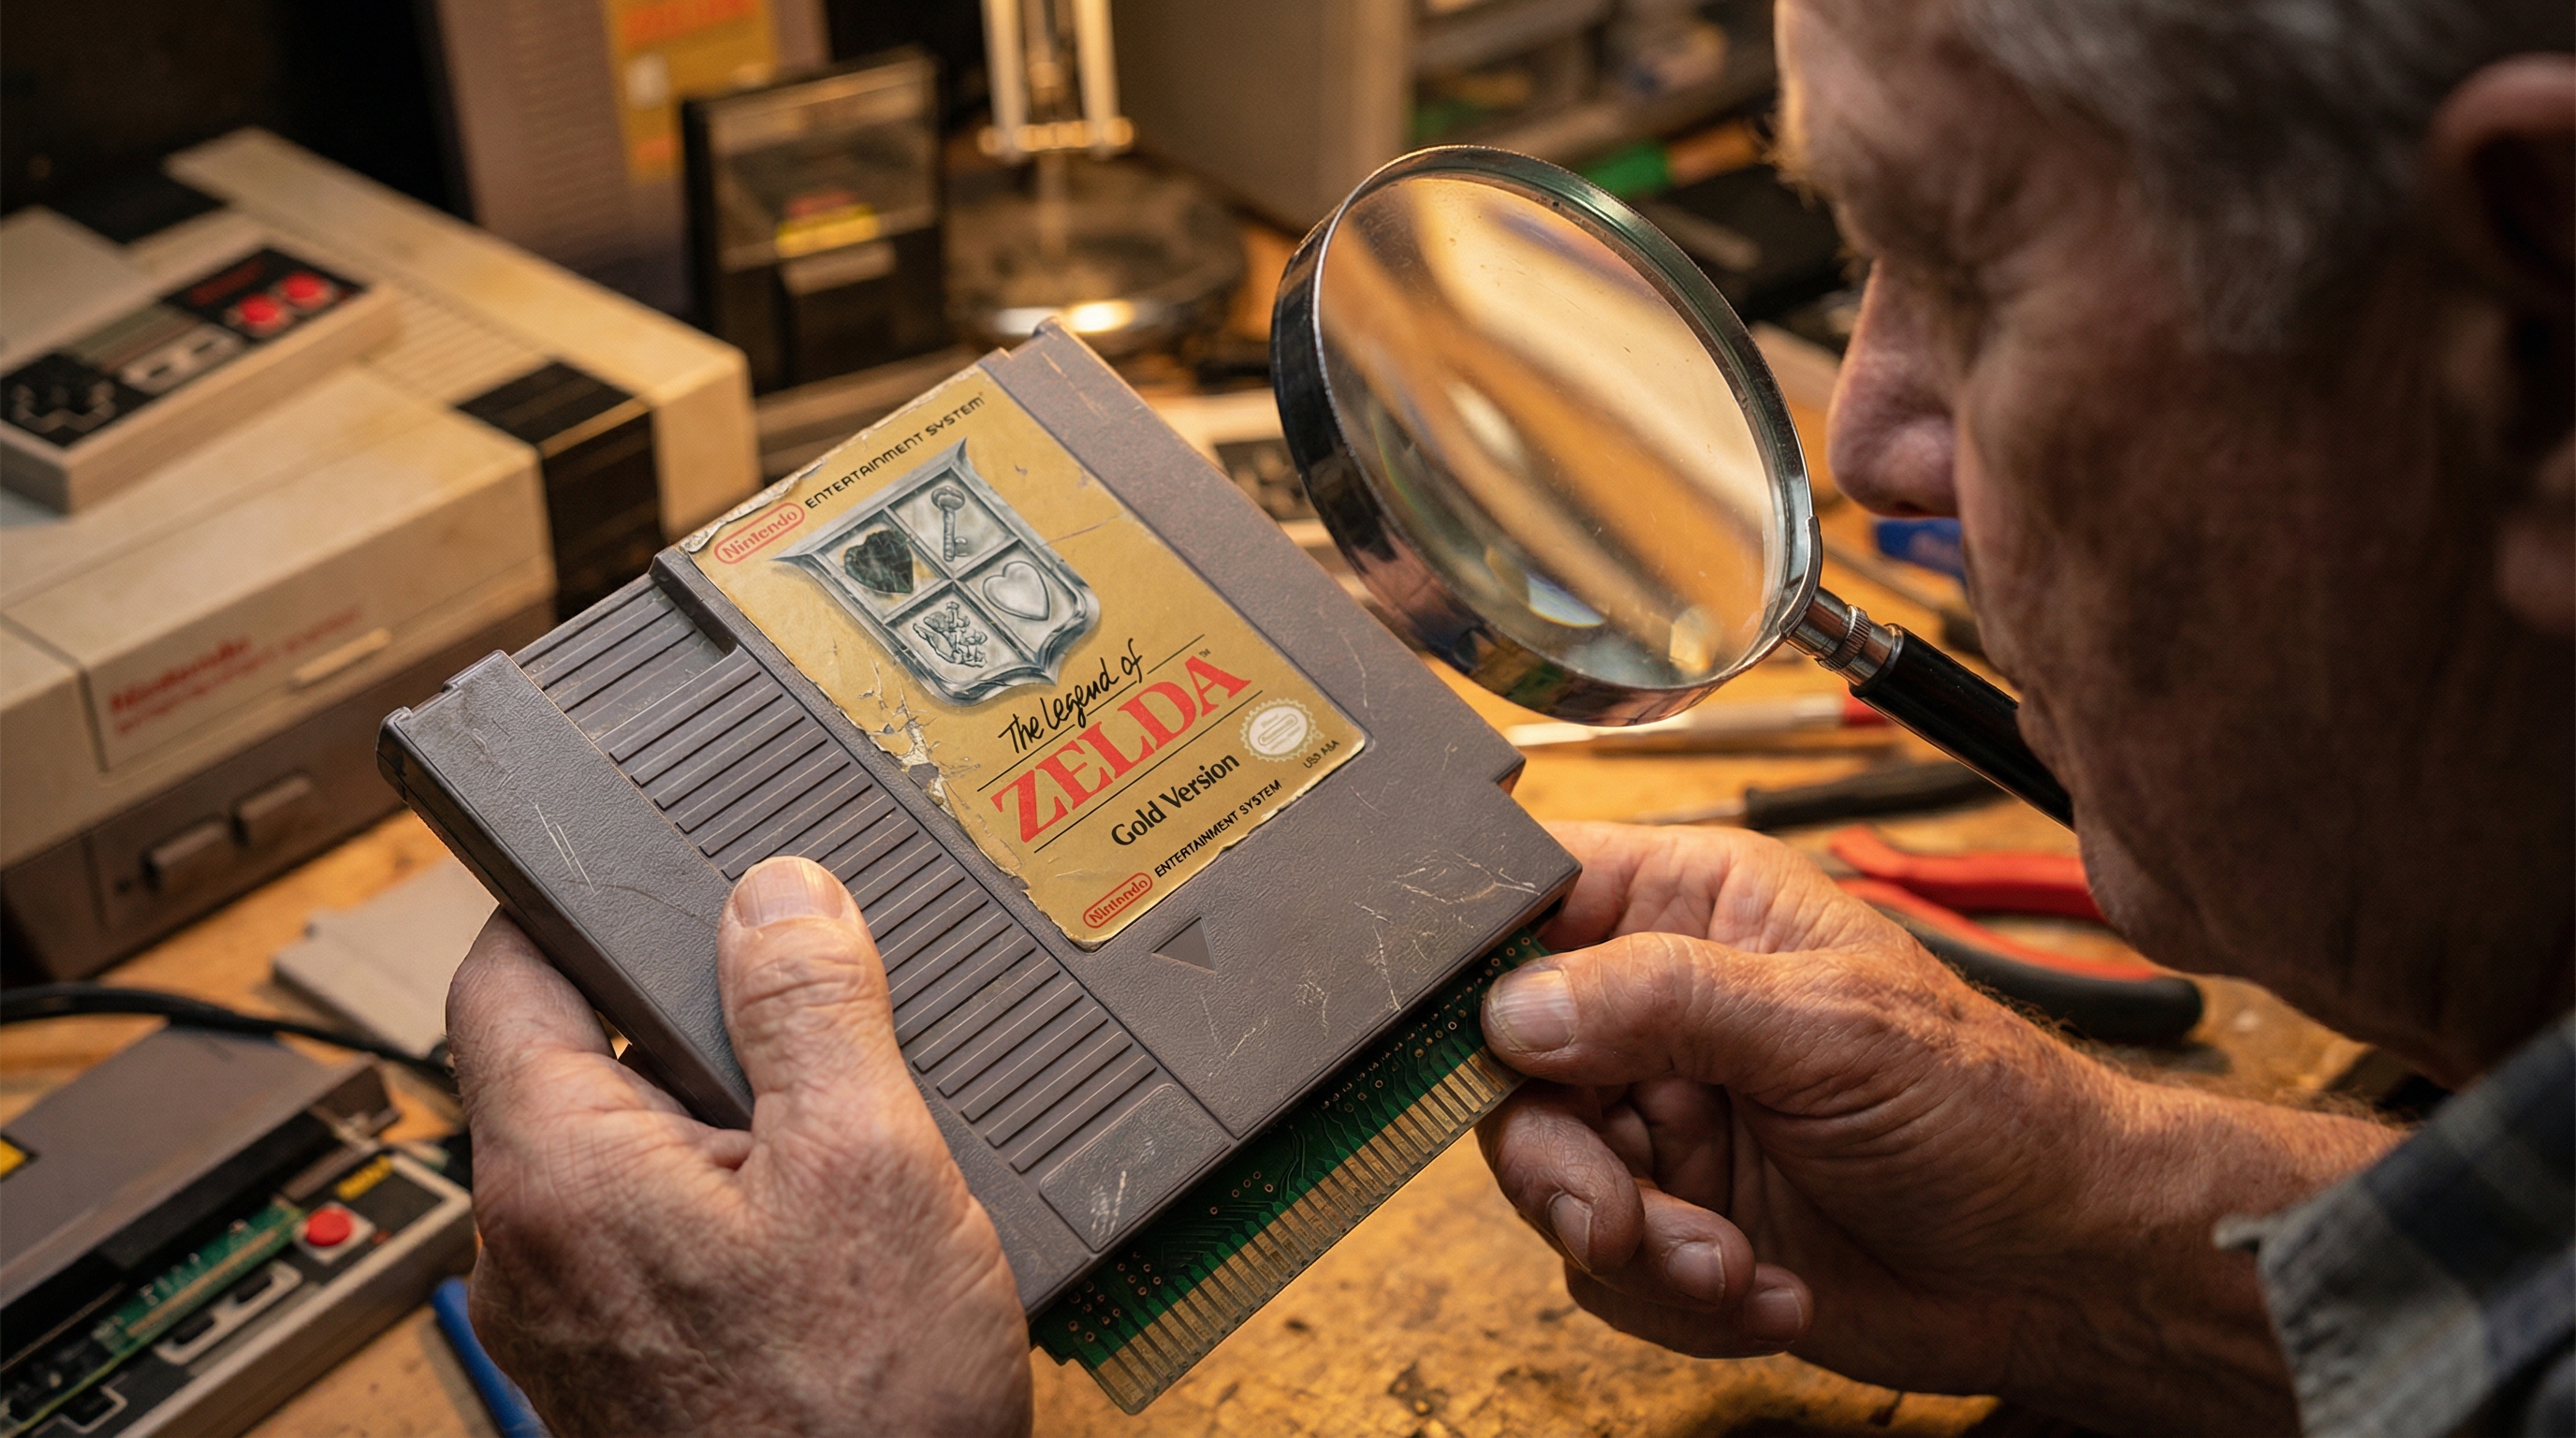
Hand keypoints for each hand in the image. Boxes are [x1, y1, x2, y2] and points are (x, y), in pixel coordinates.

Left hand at [447, 857, 1031, 1436]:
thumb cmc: (858, 1408)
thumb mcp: (868, 1160)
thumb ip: (811, 1006)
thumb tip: (777, 891)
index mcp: (553, 1169)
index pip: (503, 967)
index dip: (578, 897)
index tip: (655, 866)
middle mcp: (527, 1246)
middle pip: (569, 1056)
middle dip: (682, 1011)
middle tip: (799, 992)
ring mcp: (565, 1316)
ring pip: (619, 1148)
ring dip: (714, 1111)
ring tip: (831, 1115)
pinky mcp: (617, 1367)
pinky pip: (648, 1229)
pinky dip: (722, 1194)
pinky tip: (821, 1220)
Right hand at [1476, 822, 2392, 1430]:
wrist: (2057, 1271)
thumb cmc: (1989, 1111)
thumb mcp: (1830, 1027)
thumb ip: (1667, 999)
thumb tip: (1519, 1005)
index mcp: (1696, 909)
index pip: (1537, 901)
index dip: (1487, 967)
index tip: (1491, 1044)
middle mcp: (1661, 1009)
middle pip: (1511, 1066)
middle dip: (1563, 1161)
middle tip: (1617, 1216)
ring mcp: (1662, 1119)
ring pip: (1547, 1178)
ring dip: (1633, 1244)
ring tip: (1727, 1264)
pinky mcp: (1673, 1220)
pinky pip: (1601, 1268)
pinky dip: (1676, 1297)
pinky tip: (1768, 1289)